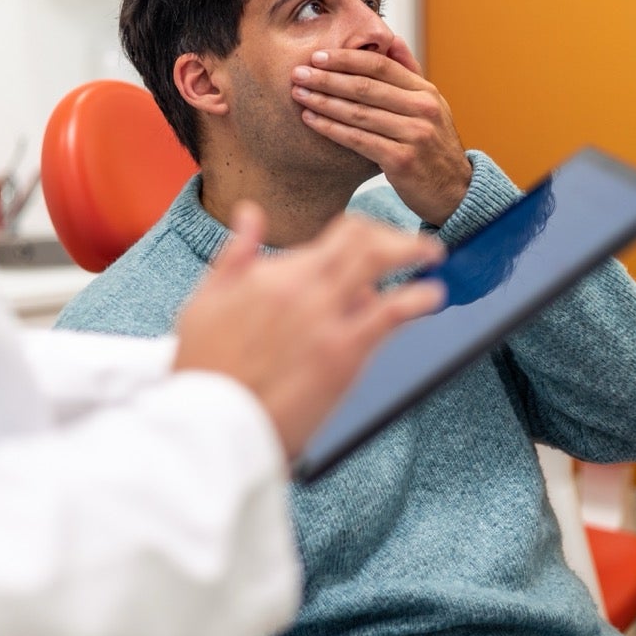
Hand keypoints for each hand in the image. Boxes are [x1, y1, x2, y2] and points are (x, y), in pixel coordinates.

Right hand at [173, 201, 445, 460]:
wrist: (207, 421)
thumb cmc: (203, 367)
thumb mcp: (205, 300)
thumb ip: (234, 254)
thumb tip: (250, 213)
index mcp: (272, 272)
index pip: (338, 235)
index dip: (367, 232)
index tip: (378, 242)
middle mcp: (302, 287)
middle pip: (365, 241)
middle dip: (396, 238)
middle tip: (415, 246)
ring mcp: (324, 318)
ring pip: (380, 265)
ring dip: (413, 255)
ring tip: (430, 259)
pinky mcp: (342, 354)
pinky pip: (390, 314)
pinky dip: (417, 299)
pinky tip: (431, 297)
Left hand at [291, 36, 472, 225]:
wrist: (456, 192)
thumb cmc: (434, 148)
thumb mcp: (431, 107)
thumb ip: (410, 73)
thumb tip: (391, 39)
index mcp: (426, 92)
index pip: (381, 66)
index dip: (346, 59)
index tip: (318, 56)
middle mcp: (422, 109)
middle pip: (366, 86)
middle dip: (328, 78)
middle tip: (298, 72)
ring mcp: (414, 134)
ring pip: (359, 113)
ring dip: (324, 102)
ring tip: (298, 94)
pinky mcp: (402, 160)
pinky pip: (358, 140)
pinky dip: (331, 129)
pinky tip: (311, 120)